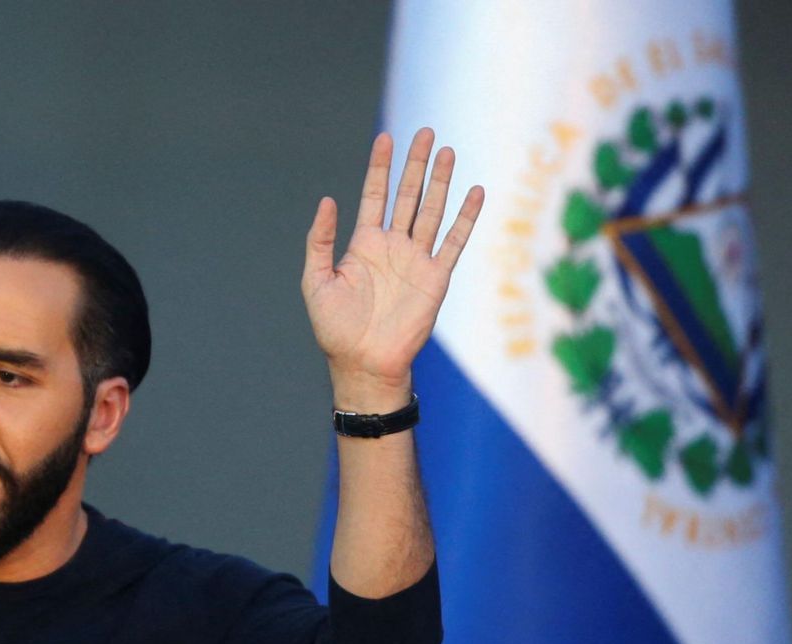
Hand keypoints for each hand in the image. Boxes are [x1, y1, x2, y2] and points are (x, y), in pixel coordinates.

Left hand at [301, 129, 482, 405]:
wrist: (363, 362)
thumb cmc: (335, 328)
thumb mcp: (316, 280)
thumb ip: (319, 240)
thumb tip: (327, 200)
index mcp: (363, 244)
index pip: (375, 195)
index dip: (380, 167)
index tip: (386, 138)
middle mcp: (392, 246)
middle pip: (407, 195)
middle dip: (415, 164)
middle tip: (425, 132)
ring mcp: (416, 260)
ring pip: (431, 211)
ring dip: (440, 182)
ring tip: (448, 151)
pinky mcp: (436, 277)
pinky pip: (454, 242)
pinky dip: (465, 217)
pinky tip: (475, 192)